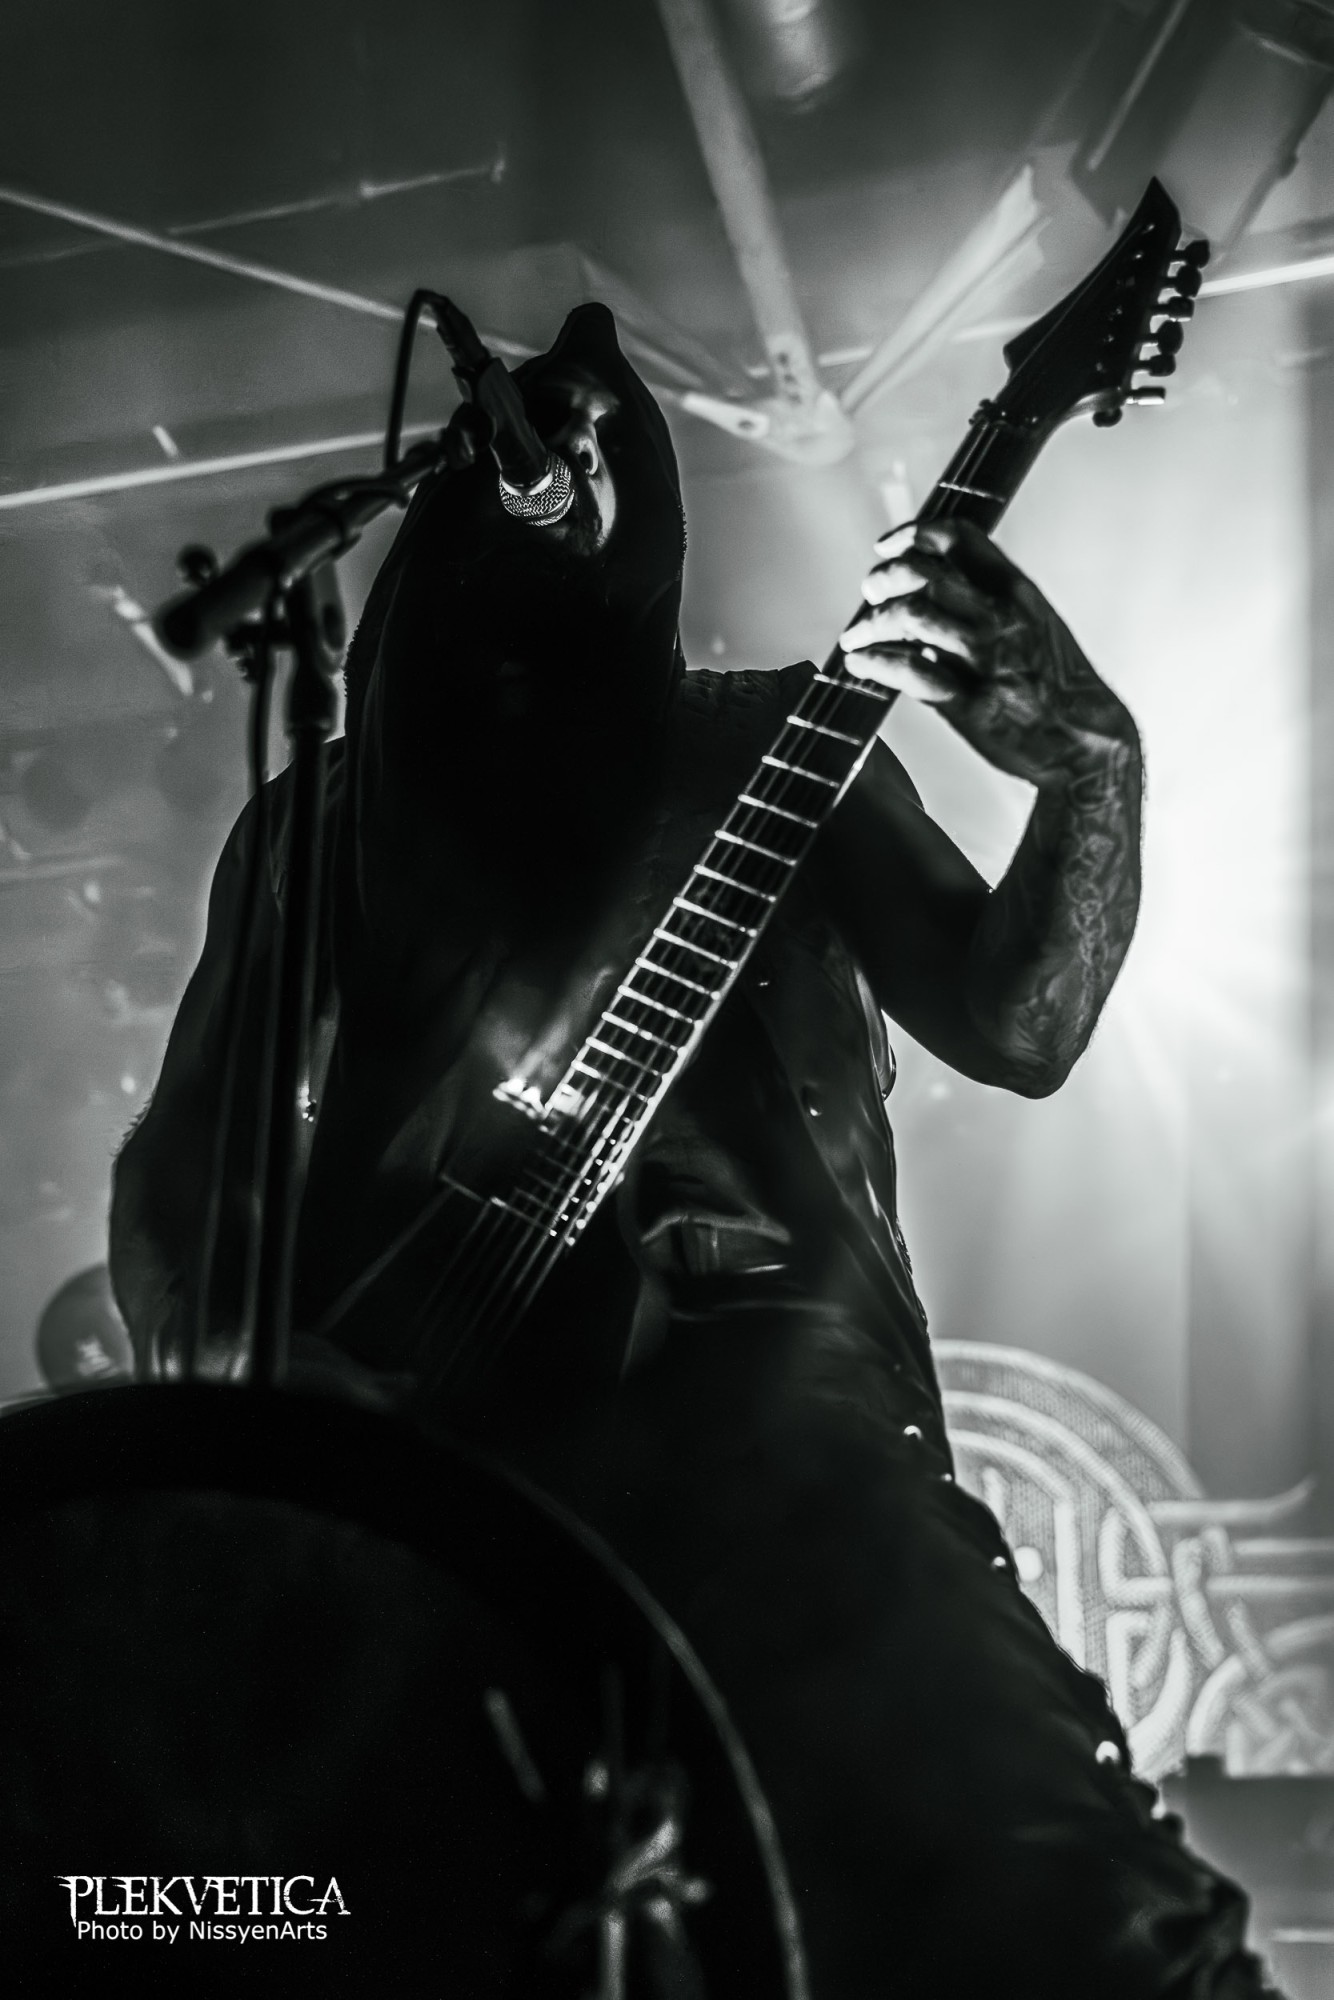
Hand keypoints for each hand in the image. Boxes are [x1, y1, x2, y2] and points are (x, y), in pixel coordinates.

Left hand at [838, 519, 1138, 786]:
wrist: (1088, 743)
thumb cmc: (1057, 684)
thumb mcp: (1036, 624)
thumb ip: (987, 602)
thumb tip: (928, 589)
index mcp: (1017, 592)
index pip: (960, 538)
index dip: (914, 535)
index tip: (888, 547)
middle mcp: (1001, 618)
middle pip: (925, 573)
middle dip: (885, 578)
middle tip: (870, 593)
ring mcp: (985, 660)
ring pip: (912, 615)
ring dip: (871, 623)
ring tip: (855, 637)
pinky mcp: (970, 704)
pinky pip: (911, 672)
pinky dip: (875, 663)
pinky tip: (860, 665)